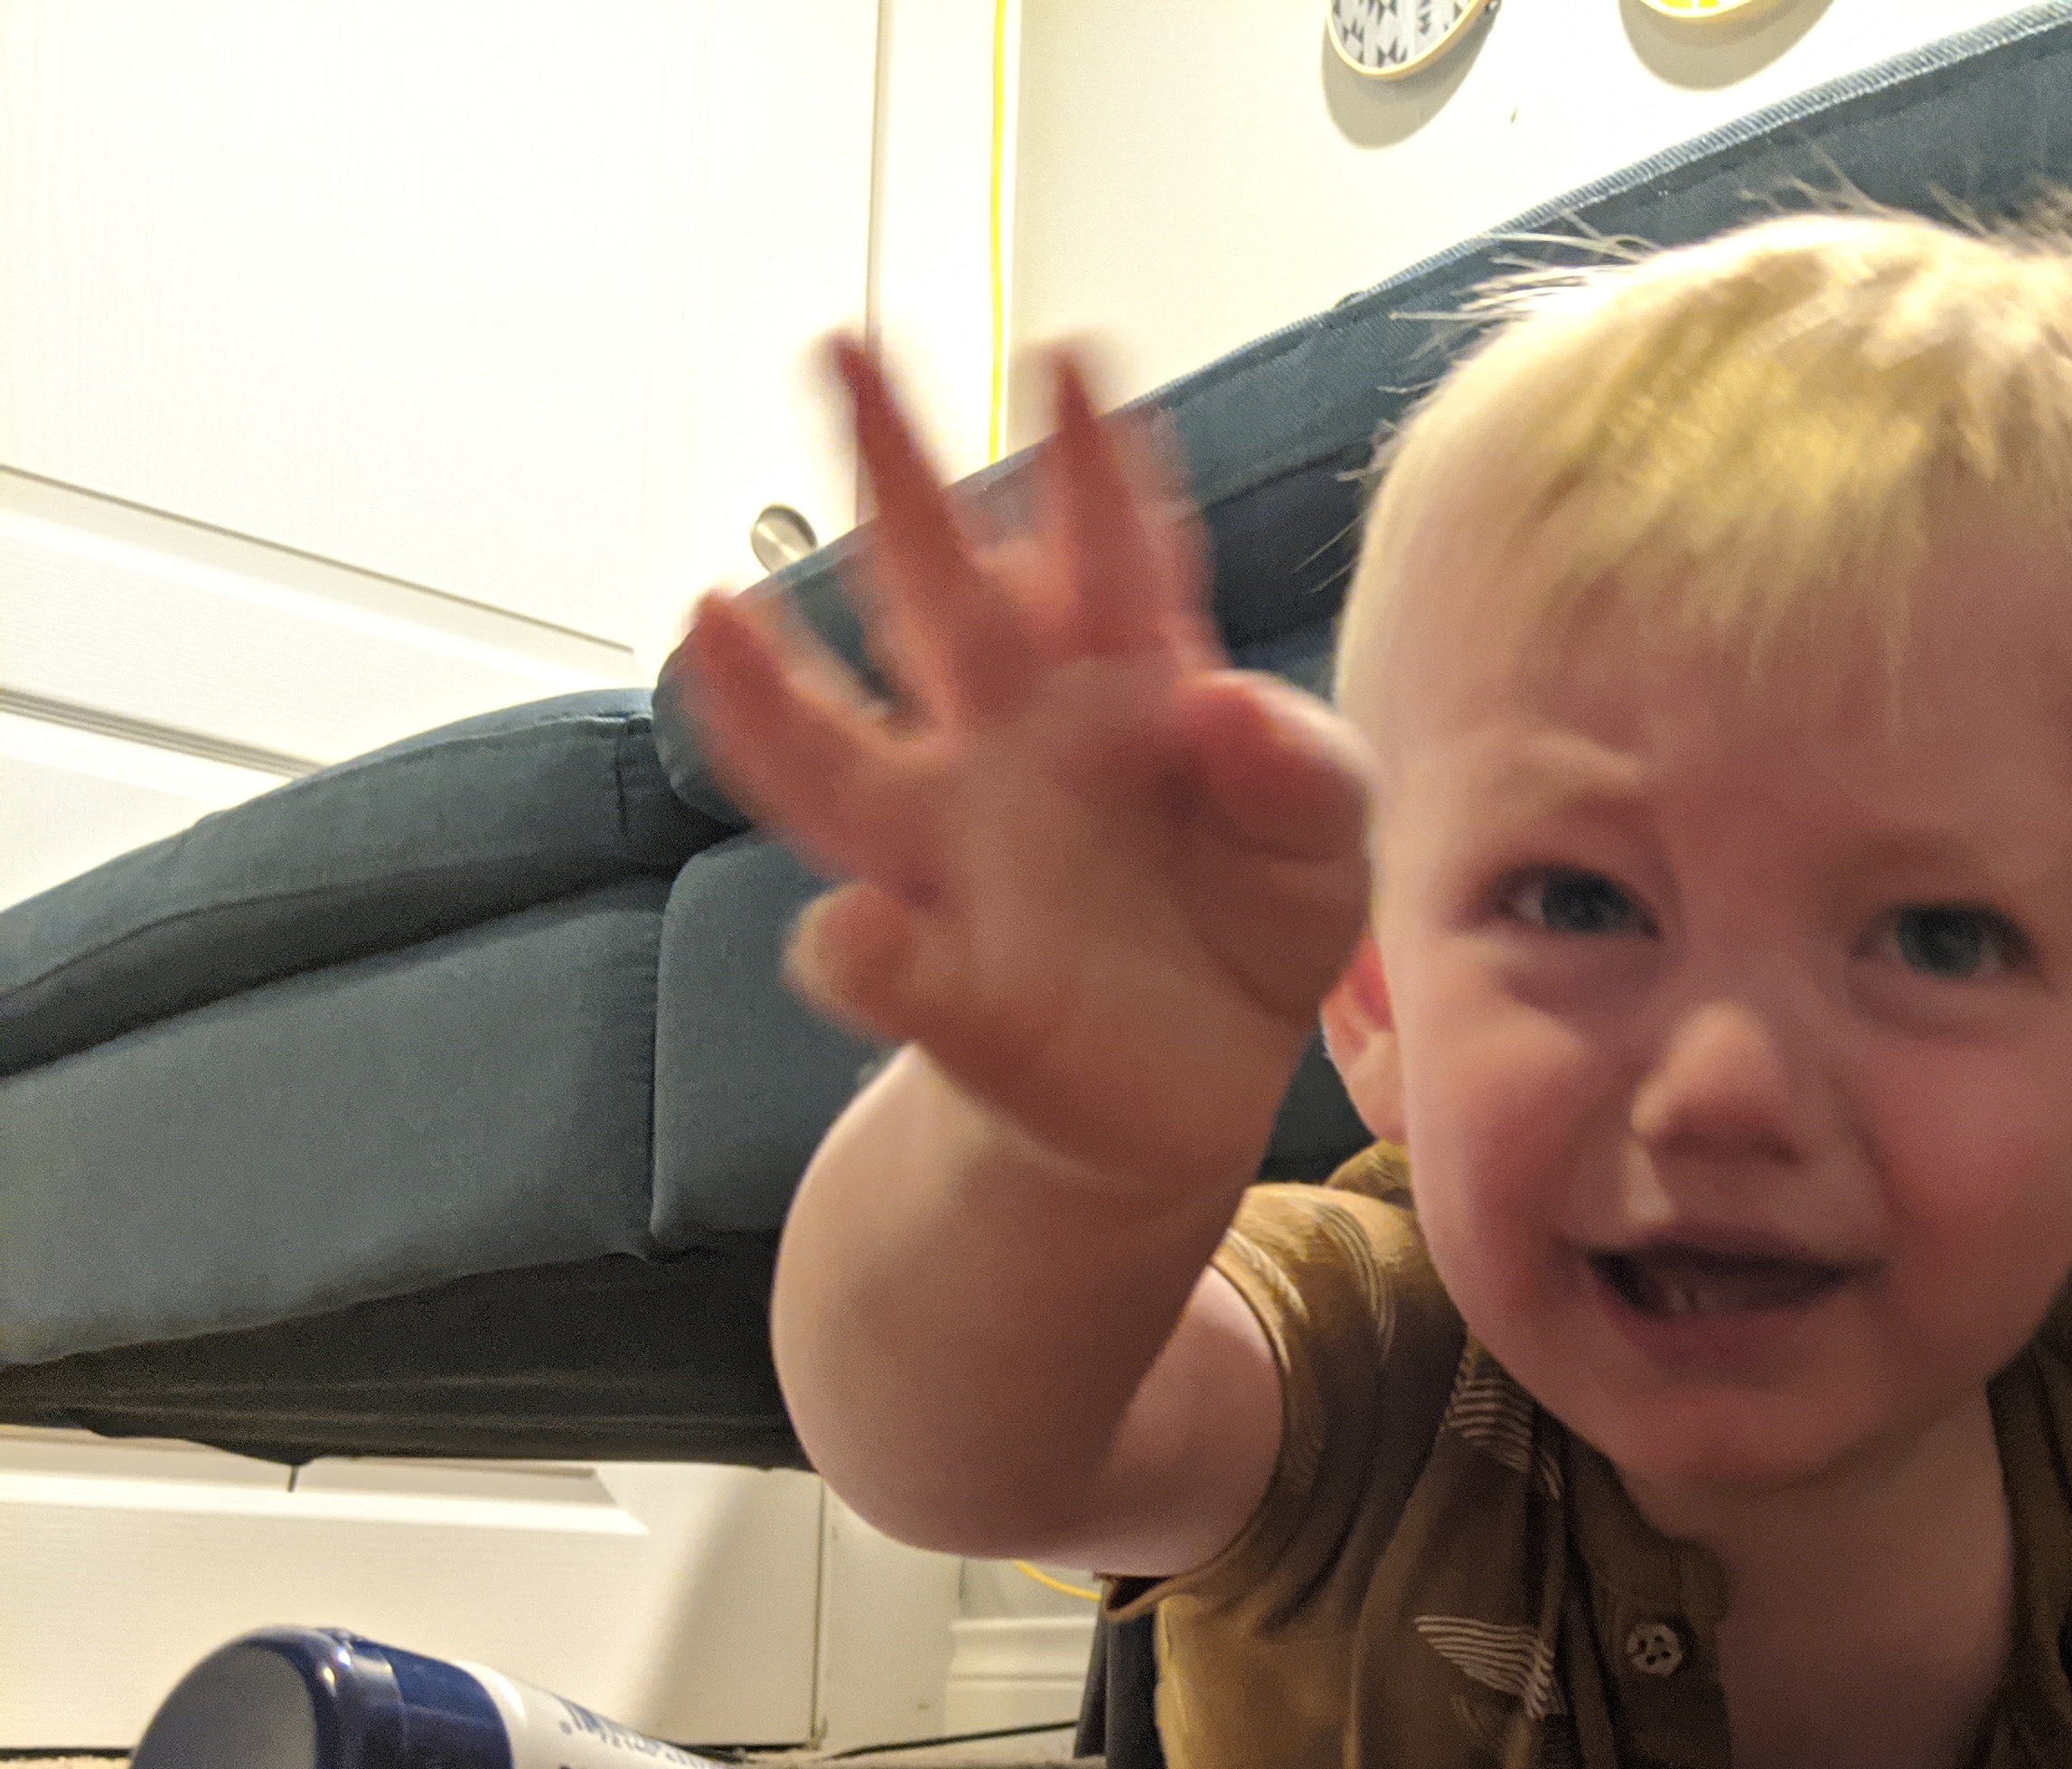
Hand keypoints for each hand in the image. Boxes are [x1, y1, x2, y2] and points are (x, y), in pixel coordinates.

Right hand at [676, 335, 1372, 1203]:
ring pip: (839, 758)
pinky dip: (857, 951)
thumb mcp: (1324, 844)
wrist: (1199, 1086)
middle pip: (939, 595)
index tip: (1069, 357)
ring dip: (770, 693)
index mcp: (1123, 687)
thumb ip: (1303, 772)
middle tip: (841, 345)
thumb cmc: (1249, 924)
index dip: (1089, 460)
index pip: (1107, 553)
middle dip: (895, 475)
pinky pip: (876, 959)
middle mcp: (1013, 745)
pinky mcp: (940, 984)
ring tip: (712, 615)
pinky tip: (851, 931)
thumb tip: (1221, 704)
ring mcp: (957, 855)